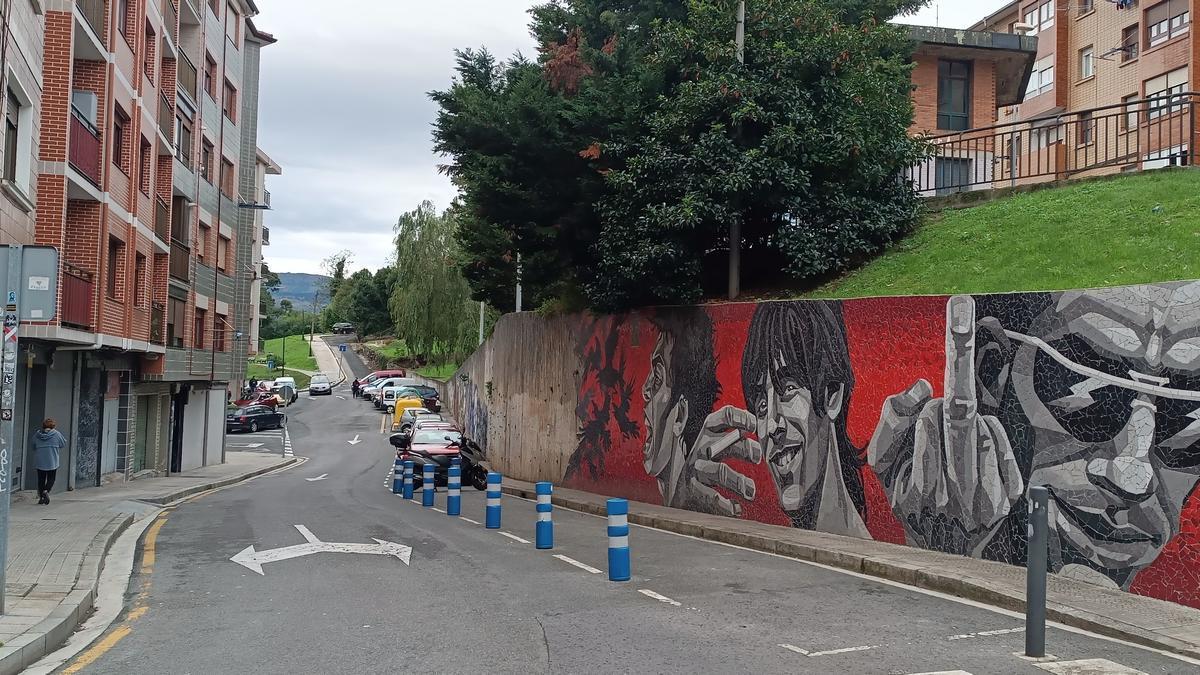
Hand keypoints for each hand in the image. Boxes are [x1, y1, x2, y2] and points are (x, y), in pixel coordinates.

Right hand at [672, 406, 759, 516]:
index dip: (740, 418)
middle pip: (724, 444)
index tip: (753, 426)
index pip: (724, 417)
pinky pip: (711, 497)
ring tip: (750, 492)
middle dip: (744, 449)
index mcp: (709, 433)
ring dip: (739, 482)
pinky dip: (726, 505)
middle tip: (757, 457)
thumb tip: (764, 438)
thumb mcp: (718, 446)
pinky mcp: (693, 490)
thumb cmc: (706, 464)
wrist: (679, 488)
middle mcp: (702, 448)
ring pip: (719, 472)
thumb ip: (737, 441)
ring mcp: (696, 469)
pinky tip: (735, 508)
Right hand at [867, 296, 1022, 553]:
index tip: (961, 309)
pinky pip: (999, 441)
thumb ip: (891, 421)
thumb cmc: (910, 493)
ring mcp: (983, 500)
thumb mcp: (884, 463)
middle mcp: (949, 498)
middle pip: (957, 417)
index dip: (942, 374)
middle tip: (951, 359)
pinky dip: (986, 435)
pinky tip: (970, 451)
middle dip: (948, 397)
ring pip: (978, 425)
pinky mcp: (1008, 497)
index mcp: (912, 489)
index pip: (926, 418)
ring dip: (963, 422)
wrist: (946, 546)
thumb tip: (920, 388)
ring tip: (949, 444)